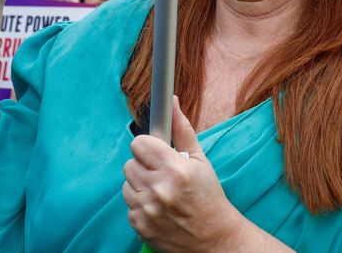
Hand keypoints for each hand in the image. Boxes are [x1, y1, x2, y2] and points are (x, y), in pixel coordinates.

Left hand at [124, 96, 242, 251]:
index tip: (156, 152)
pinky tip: (158, 208)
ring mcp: (148, 211)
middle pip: (130, 164)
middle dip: (145, 166)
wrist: (215, 239)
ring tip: (161, 192)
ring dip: (140, 186)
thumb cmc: (209, 196)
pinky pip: (128, 206)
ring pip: (126, 185)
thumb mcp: (201, 161)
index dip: (148, 147)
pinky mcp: (140, 227)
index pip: (139, 144)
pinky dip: (140, 206)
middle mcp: (159, 190)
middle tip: (162, 175)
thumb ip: (182, 130)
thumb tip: (171, 102)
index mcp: (175, 169)